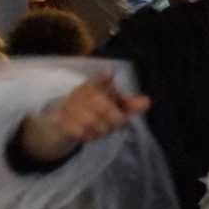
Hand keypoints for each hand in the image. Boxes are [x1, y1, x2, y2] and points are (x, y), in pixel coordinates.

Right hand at [16, 73, 149, 164]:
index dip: (103, 77)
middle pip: (103, 107)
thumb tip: (147, 102)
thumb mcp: (114, 104)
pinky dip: (91, 135)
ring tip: (104, 128)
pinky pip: (81, 132)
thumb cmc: (96, 109)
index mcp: (94, 86)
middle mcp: (80, 93)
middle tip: (118, 123)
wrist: (66, 120)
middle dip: (115, 119)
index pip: (99, 80)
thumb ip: (130, 104)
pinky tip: (92, 133)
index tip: (109, 72)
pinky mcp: (61, 120)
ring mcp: (68, 107)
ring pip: (92, 122)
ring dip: (104, 129)